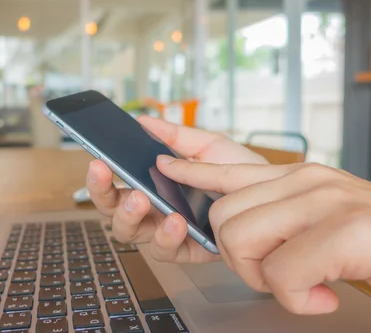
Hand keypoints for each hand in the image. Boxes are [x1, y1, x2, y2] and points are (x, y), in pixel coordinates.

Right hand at [87, 116, 265, 262]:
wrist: (272, 195)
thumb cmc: (239, 170)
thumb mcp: (208, 145)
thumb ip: (175, 135)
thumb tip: (143, 120)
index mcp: (152, 183)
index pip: (115, 182)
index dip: (100, 175)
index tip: (97, 160)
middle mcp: (153, 209)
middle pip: (112, 209)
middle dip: (103, 193)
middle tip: (107, 175)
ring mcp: (168, 231)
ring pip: (130, 233)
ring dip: (129, 215)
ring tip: (142, 198)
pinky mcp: (188, 251)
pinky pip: (165, 251)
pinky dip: (166, 236)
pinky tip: (176, 219)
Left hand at [157, 156, 370, 314]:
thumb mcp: (329, 228)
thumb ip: (287, 223)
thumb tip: (245, 238)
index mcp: (303, 180)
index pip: (229, 169)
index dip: (192, 171)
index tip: (164, 164)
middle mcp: (310, 182)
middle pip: (224, 219)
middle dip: (242, 261)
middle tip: (285, 277)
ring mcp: (328, 202)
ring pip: (242, 241)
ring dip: (269, 280)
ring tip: (309, 285)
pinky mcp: (348, 231)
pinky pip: (283, 275)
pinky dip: (298, 300)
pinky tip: (326, 296)